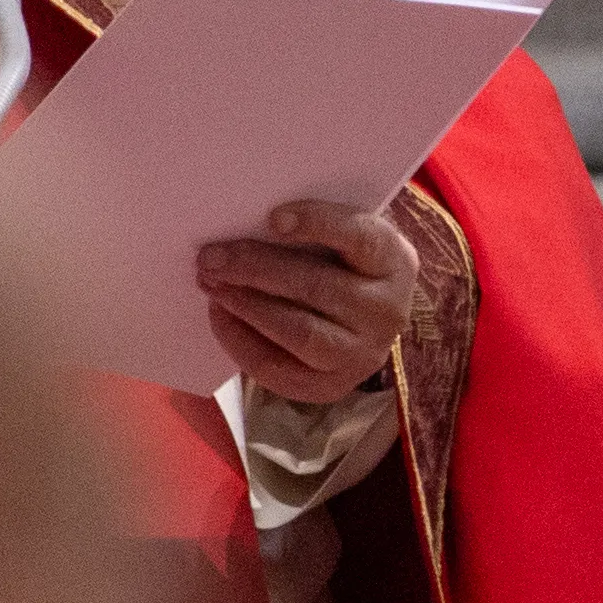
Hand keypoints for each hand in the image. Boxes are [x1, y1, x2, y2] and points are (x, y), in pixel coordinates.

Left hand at [196, 201, 416, 403]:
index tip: (273, 218)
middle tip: (210, 256)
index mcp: (392, 260)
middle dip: (255, 269)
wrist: (357, 321)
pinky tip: (219, 313)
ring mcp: (364, 353)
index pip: (362, 237)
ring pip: (300, 332)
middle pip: (318, 287)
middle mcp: (386, 310)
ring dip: (246, 305)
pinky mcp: (333, 384)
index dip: (318, 224)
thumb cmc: (336, 262)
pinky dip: (239, 339)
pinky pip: (278, 368)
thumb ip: (305, 227)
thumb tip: (239, 218)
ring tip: (211, 283)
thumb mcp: (336, 238)